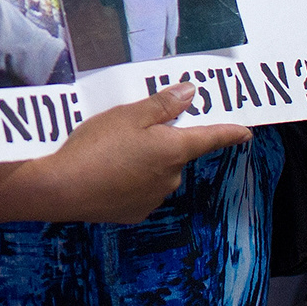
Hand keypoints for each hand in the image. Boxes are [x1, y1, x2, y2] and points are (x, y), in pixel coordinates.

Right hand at [31, 84, 250, 223]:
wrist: (62, 188)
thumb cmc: (96, 146)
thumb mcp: (128, 115)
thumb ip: (162, 105)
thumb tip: (190, 93)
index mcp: (174, 149)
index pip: (211, 138)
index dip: (229, 133)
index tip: (245, 132)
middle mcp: (171, 176)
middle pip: (176, 154)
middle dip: (161, 142)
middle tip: (130, 129)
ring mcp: (153, 197)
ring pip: (157, 173)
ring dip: (144, 162)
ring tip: (111, 151)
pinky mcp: (134, 212)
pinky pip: (140, 190)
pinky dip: (129, 181)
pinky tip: (106, 173)